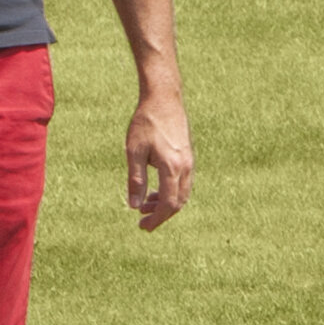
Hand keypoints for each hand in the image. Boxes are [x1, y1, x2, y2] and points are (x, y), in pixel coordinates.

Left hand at [123, 82, 193, 230]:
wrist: (164, 98)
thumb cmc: (146, 122)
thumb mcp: (134, 152)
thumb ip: (136, 180)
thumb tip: (134, 206)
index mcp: (172, 168)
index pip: (168, 204)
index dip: (156, 219)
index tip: (143, 226)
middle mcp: (186, 167)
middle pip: (178, 202)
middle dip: (161, 215)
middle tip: (142, 220)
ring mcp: (189, 161)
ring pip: (182, 193)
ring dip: (166, 203)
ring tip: (145, 204)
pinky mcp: (188, 155)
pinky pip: (184, 182)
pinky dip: (171, 191)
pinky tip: (156, 189)